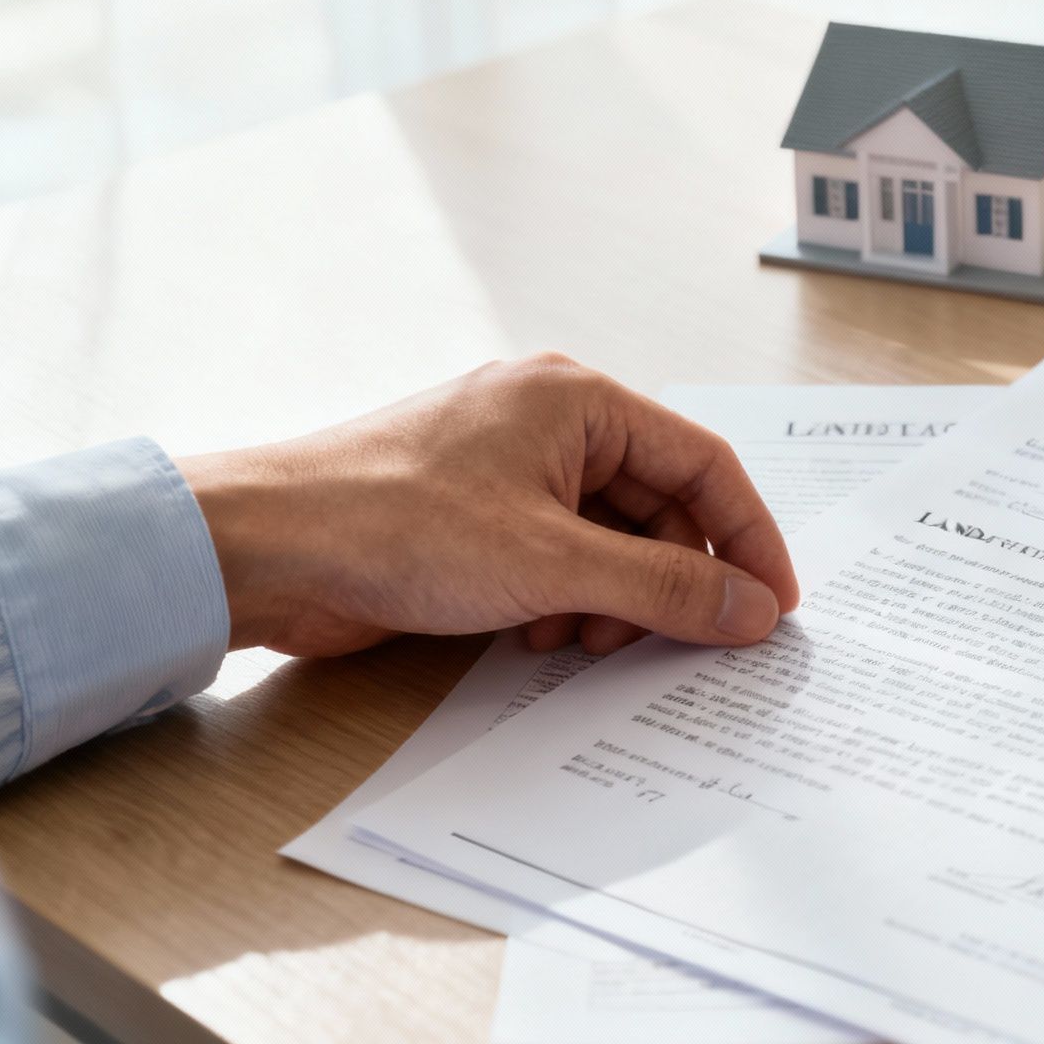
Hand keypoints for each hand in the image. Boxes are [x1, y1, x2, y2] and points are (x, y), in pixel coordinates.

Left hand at [175, 353, 798, 656]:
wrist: (267, 549)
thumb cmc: (396, 525)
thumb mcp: (555, 564)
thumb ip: (665, 589)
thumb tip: (753, 610)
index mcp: (580, 400)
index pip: (705, 463)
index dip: (749, 537)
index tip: (775, 605)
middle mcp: (552, 423)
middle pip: (660, 507)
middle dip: (670, 581)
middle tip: (684, 642)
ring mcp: (512, 470)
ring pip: (611, 540)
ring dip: (614, 601)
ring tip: (585, 641)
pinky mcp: (478, 517)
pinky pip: (561, 559)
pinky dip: (567, 602)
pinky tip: (537, 636)